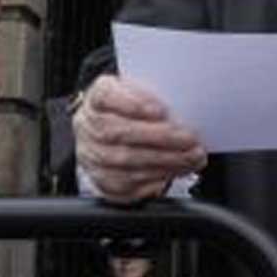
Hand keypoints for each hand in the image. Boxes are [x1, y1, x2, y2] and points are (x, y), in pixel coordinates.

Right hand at [75, 75, 206, 202]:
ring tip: (190, 158)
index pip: (106, 95)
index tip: (161, 110)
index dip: (133, 103)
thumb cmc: (133, 107)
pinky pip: (124, 186)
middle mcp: (87, 126)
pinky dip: (152, 180)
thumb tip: (182, 106)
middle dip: (160, 138)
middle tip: (190, 140)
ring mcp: (90, 156)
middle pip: (118, 132)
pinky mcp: (100, 181)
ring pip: (123, 162)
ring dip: (163, 161)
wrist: (113, 129)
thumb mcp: (142, 90)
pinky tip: (173, 173)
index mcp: (96, 97)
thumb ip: (154, 94)